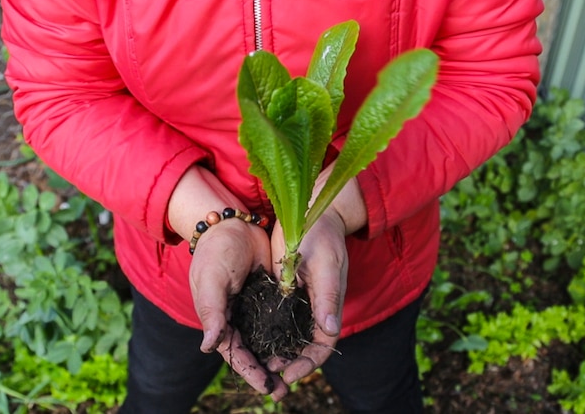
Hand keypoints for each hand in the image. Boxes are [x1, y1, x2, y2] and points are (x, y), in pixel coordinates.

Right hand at [168, 166, 287, 399]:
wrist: (234, 224)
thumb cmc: (216, 252)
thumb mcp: (211, 281)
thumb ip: (212, 312)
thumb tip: (208, 346)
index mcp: (219, 320)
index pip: (235, 353)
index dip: (250, 372)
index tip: (266, 387)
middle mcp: (237, 318)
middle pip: (253, 352)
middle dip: (267, 373)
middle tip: (284, 391)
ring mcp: (255, 308)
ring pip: (268, 340)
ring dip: (280, 357)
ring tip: (295, 375)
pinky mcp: (271, 295)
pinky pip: (281, 320)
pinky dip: (288, 335)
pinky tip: (302, 346)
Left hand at [268, 209, 348, 383]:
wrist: (313, 209)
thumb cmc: (320, 233)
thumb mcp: (324, 264)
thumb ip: (327, 297)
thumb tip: (329, 331)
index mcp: (329, 304)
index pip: (322, 345)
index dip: (308, 363)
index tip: (289, 374)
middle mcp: (316, 307)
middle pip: (306, 346)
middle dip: (290, 363)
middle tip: (268, 373)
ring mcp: (302, 299)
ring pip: (292, 336)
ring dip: (279, 352)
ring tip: (260, 363)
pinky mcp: (288, 289)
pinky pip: (281, 318)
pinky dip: (271, 333)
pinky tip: (254, 339)